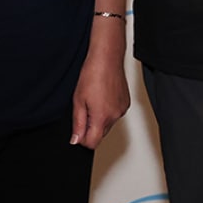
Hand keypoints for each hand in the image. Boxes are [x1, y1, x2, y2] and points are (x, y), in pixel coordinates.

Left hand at [70, 22, 131, 148]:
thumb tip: (76, 139)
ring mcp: (122, 110)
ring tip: (94, 100)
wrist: (106, 59)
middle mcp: (114, 116)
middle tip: (84, 109)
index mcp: (101, 117)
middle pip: (100, 134)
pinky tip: (102, 97)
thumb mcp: (78, 101)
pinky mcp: (126, 104)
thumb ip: (77, 124)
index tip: (78, 131)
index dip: (82, 139)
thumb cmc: (92, 75)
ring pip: (108, 124)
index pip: (92, 143)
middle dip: (90, 127)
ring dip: (99, 118)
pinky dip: (108, 110)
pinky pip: (115, 114)